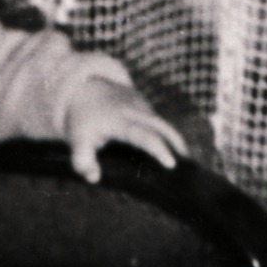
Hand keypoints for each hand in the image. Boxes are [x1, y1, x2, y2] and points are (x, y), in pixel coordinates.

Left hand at [63, 76, 186, 182]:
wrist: (85, 88)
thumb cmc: (83, 119)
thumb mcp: (76, 139)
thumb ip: (82, 160)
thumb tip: (94, 178)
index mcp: (121, 120)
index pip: (144, 136)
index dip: (159, 150)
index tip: (172, 164)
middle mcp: (137, 112)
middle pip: (166, 128)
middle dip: (179, 147)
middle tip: (190, 170)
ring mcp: (145, 109)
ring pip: (167, 127)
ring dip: (178, 144)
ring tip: (188, 168)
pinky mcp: (148, 110)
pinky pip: (162, 125)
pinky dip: (171, 140)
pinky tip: (176, 157)